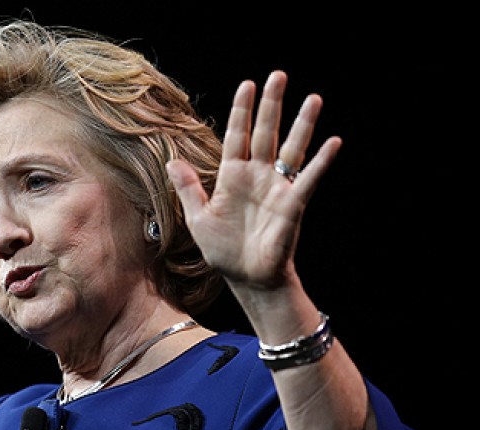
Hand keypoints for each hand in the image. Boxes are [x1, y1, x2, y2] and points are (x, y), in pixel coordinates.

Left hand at [167, 70, 341, 290]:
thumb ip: (189, 188)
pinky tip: (332, 142)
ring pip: (291, 148)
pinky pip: (308, 179)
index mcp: (232, 176)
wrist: (246, 277)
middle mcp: (257, 176)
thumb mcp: (198, 218)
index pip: (237, 135)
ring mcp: (277, 187)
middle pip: (265, 133)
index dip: (242, 110)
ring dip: (302, 124)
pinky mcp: (292, 204)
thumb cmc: (223, 250)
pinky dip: (321, 162)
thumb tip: (172, 161)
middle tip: (278, 76)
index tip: (247, 84)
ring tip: (313, 99)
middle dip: (271, 105)